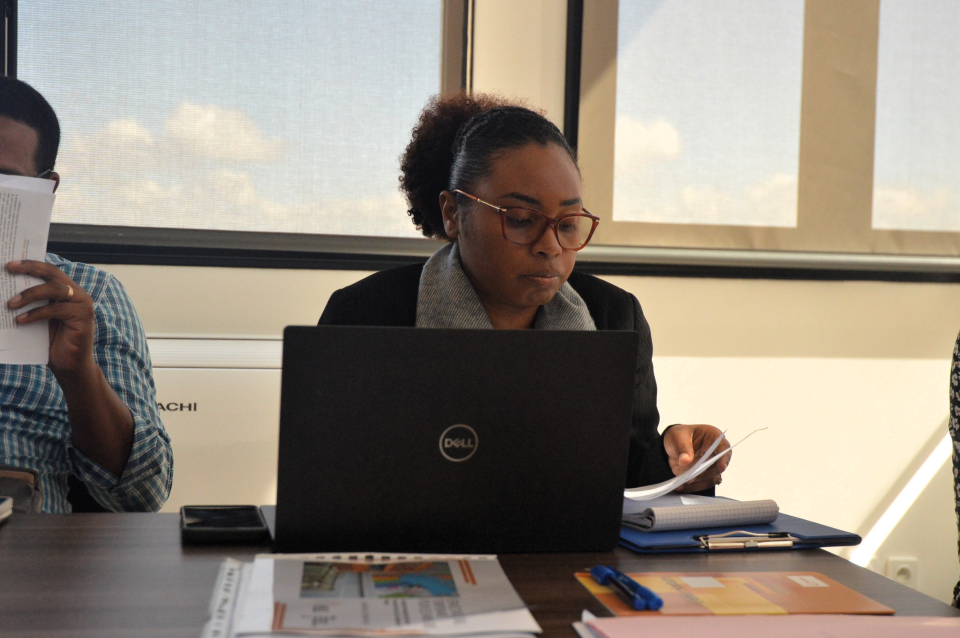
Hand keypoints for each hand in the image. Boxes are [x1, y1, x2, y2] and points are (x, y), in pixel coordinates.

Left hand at [6, 260, 95, 377]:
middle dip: (31, 269)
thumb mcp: (38, 318)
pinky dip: (36, 314)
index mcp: (67, 291)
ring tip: (10, 304)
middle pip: (54, 274)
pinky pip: (56, 309)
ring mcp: (83, 304)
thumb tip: (6, 292)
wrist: (69, 366)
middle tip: (10, 269)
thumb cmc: (52, 342)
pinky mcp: (83, 317)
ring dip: (30, 294)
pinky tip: (21, 321)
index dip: (31, 264)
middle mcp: (78, 294)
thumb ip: (32, 303)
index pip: (49, 271)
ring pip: (55, 289)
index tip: (10, 264)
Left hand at [662, 424, 730, 492]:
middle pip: (717, 467)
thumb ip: (681, 447)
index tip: (721, 467)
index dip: (724, 458)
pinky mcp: (703, 475)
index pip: (724, 447)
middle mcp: (715, 453)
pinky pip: (701, 484)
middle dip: (705, 474)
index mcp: (713, 437)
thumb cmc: (679, 436)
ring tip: (684, 482)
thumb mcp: (676, 436)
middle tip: (692, 477)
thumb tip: (685, 461)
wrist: (673, 444)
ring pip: (711, 478)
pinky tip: (680, 486)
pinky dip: (691, 487)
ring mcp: (710, 465)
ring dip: (698, 482)